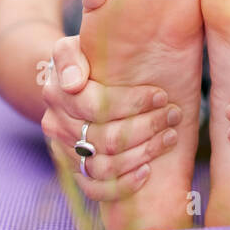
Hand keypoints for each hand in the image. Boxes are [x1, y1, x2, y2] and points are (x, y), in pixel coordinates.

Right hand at [39, 34, 182, 201]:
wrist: (70, 83)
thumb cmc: (87, 57)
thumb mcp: (78, 41)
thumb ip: (77, 43)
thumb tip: (77, 62)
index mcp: (56, 90)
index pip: (95, 105)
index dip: (132, 103)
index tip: (161, 94)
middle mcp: (55, 124)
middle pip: (104, 138)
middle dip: (146, 127)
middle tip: (174, 115)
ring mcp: (64, 150)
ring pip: (103, 165)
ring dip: (142, 154)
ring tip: (169, 137)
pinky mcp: (75, 171)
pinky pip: (95, 188)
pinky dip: (122, 185)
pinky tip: (147, 171)